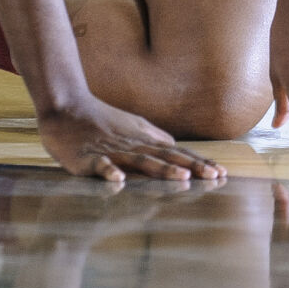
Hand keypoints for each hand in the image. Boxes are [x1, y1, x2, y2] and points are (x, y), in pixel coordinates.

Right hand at [39, 96, 224, 184]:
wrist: (67, 108)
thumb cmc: (102, 120)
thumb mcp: (133, 126)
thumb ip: (154, 137)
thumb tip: (175, 146)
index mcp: (144, 140)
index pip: (177, 152)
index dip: (199, 162)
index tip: (221, 172)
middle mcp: (134, 144)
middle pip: (167, 156)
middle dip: (191, 167)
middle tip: (214, 176)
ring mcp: (112, 150)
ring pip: (141, 160)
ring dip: (162, 169)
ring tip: (182, 177)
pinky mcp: (88, 157)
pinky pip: (100, 165)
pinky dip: (110, 172)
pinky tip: (119, 180)